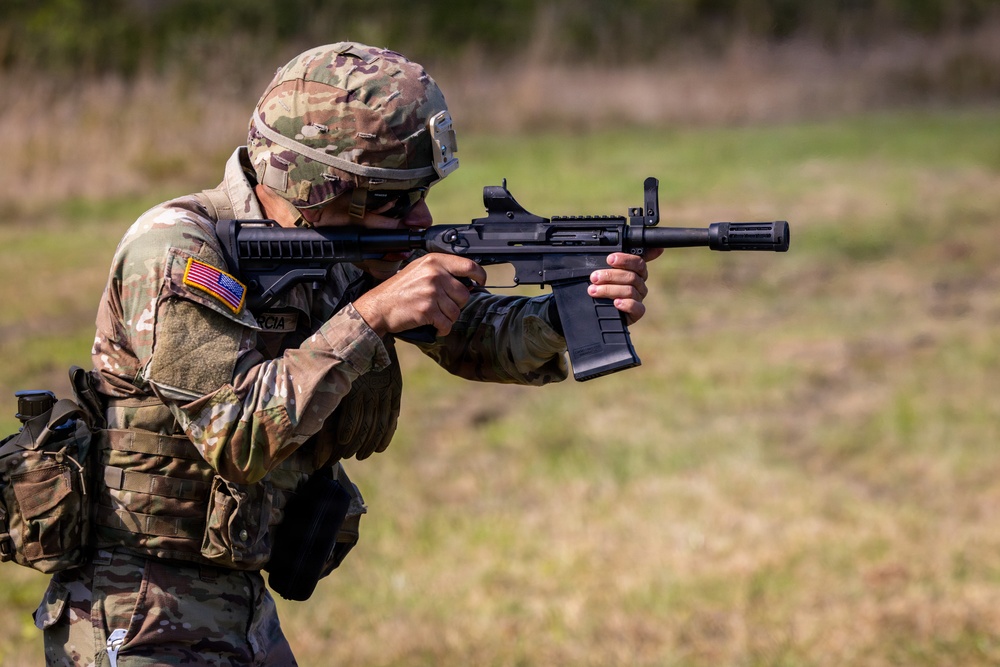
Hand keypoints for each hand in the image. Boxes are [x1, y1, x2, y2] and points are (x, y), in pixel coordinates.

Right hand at [353, 253, 487, 336]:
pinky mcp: (428, 310)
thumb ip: (442, 271)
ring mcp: (432, 292)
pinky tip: (433, 325)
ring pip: (457, 311)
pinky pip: (447, 323)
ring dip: (448, 318)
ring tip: (435, 315)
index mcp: (434, 261)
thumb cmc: (399, 290)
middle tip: (443, 306)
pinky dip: (442, 328)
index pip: (469, 266)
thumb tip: (469, 281)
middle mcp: (435, 274)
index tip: (480, 282)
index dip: (480, 276)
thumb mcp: (420, 270)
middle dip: (457, 304)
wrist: (379, 306)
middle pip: (465, 293)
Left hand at [588, 250, 661, 324]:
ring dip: (609, 290)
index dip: (625, 260)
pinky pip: (637, 308)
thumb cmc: (602, 287)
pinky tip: (615, 303)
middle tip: (594, 277)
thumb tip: (622, 250)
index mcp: (635, 271)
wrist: (597, 309)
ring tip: (593, 290)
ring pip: (630, 290)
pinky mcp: (637, 312)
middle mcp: (639, 284)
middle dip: (610, 276)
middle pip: (632, 276)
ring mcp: (639, 298)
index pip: (638, 262)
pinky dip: (626, 304)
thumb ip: (612, 260)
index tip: (609, 259)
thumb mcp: (604, 271)